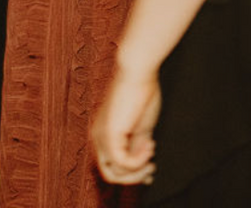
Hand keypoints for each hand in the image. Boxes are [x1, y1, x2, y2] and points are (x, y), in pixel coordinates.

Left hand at [93, 63, 160, 185]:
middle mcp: (98, 139)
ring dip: (139, 168)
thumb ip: (139, 150)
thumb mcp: (141, 129)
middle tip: (152, 166)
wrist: (138, 72)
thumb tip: (148, 173)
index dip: (132, 175)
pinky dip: (138, 161)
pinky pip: (121, 162)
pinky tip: (150, 144)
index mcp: (103, 136)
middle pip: (110, 175)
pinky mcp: (109, 135)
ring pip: (115, 173)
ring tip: (152, 148)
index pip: (112, 168)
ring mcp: (101, 137)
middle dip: (134, 177)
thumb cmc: (142, 95)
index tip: (151, 170)